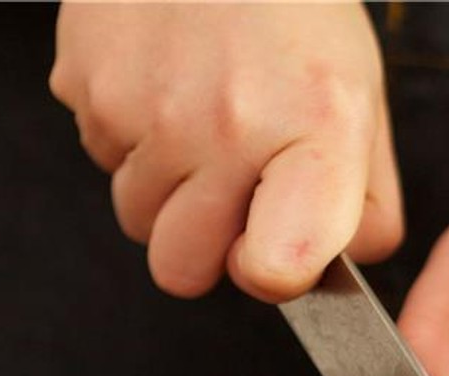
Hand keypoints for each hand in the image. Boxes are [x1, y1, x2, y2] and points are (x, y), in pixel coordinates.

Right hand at [49, 1, 402, 300]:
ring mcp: (145, 107)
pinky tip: (164, 84)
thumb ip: (363, 207)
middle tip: (230, 184)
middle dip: (201, 245)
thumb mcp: (361, 103)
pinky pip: (100, 157)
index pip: (276, 270)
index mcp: (313, 131)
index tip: (274, 249)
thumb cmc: (295, 12)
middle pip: (180, 270)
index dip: (270, 275)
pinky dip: (129, 138)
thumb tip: (335, 274)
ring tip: (197, 120)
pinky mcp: (85, 83)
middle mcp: (225, 125)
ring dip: (165, 190)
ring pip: (136, 219)